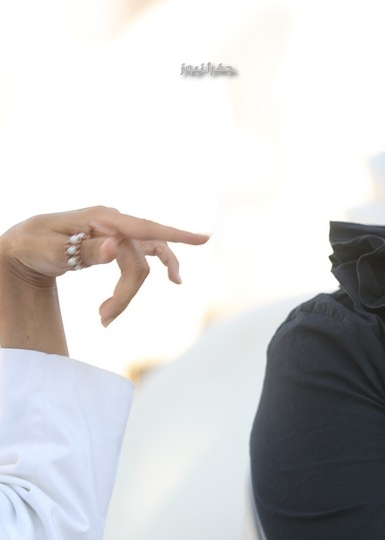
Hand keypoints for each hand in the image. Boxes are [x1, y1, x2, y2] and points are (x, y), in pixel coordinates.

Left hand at [0, 206, 208, 326]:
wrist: (23, 245)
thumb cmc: (33, 245)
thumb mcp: (51, 250)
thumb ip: (85, 250)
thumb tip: (116, 248)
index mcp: (103, 219)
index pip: (145, 229)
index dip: (177, 235)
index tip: (205, 239)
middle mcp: (117, 223)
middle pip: (139, 261)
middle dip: (126, 294)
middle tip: (102, 320)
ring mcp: (120, 233)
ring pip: (143, 264)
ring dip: (131, 292)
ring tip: (106, 317)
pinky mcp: (120, 243)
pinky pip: (144, 258)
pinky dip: (148, 275)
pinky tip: (165, 283)